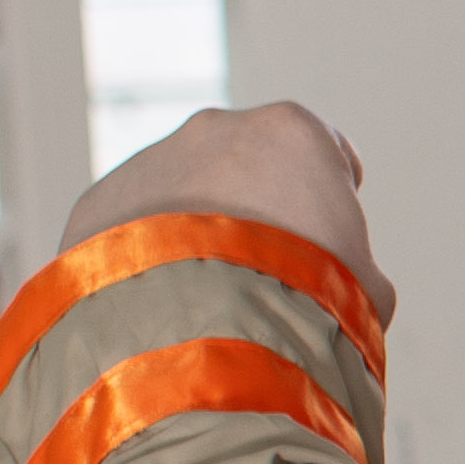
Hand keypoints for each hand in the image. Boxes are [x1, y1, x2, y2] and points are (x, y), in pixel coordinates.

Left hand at [64, 103, 391, 331]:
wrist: (209, 333)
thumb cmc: (308, 304)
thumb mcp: (367, 290)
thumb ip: (355, 270)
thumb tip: (348, 292)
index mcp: (293, 132)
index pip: (326, 153)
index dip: (330, 199)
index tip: (327, 242)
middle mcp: (216, 129)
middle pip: (246, 168)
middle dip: (254, 214)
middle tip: (263, 278)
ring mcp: (150, 162)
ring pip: (180, 197)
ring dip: (194, 236)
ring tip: (206, 304)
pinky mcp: (97, 205)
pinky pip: (128, 231)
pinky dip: (144, 262)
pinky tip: (163, 310)